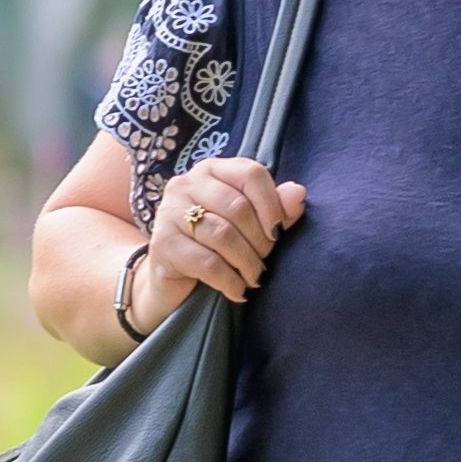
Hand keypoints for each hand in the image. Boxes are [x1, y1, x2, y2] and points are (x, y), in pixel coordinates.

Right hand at [134, 154, 306, 321]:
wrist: (173, 281)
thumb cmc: (218, 247)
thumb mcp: (251, 226)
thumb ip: (276, 209)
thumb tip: (298, 193)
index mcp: (212, 170)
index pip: (250, 174)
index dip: (272, 205)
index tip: (279, 233)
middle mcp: (186, 184)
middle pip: (237, 207)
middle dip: (260, 240)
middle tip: (264, 262)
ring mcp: (169, 212)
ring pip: (222, 235)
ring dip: (247, 263)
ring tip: (254, 278)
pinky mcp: (162, 244)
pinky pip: (207, 262)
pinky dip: (230, 281)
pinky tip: (238, 290)